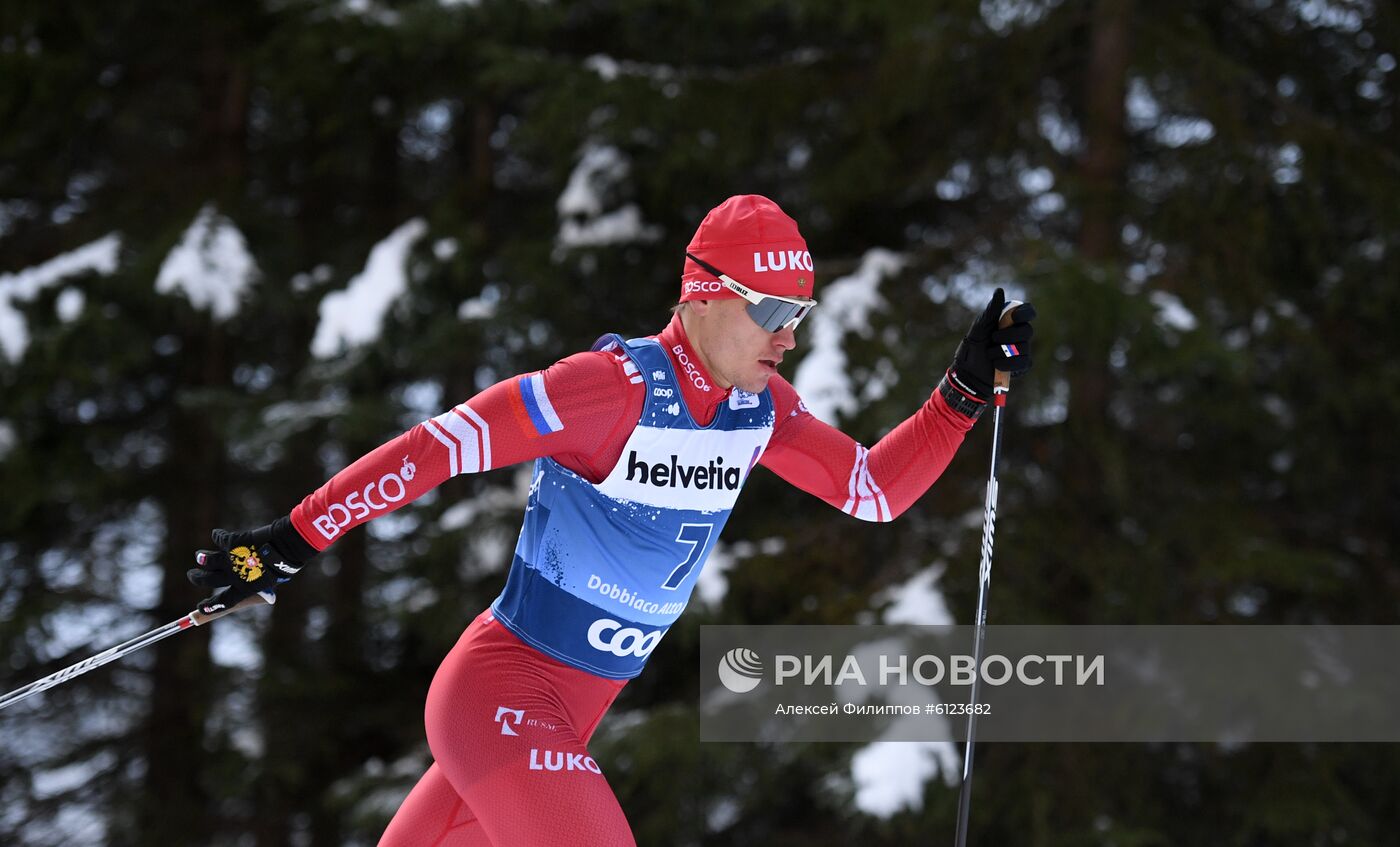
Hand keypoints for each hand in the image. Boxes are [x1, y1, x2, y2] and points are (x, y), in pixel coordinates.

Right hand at [188, 516, 314, 613]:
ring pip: (208, 560)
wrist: (285, 547)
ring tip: (200, 556)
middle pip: (208, 580)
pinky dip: (218, 535)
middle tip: (192, 575)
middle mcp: (234, 576)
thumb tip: (250, 586)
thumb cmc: (282, 564)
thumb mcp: (270, 581)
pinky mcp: (232, 543)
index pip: (222, 602)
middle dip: (197, 578)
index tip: (200, 607)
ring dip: (202, 558)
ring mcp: (231, 559)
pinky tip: (217, 534)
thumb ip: (257, 584)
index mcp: (244, 589)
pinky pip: (219, 538)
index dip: (209, 607)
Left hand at [947, 287, 1035, 401]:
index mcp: (1010, 322)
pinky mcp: (1021, 366)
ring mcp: (1021, 350)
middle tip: (994, 338)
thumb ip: (991, 311)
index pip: (1027, 311)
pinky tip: (995, 364)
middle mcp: (1018, 335)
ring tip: (989, 354)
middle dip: (1009, 335)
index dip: (1025, 313)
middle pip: (1028, 330)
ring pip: (1024, 347)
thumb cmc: (973, 347)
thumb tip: (999, 290)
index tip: (1015, 317)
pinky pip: (1022, 362)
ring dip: (1003, 351)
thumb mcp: (979, 327)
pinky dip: (1006, 363)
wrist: (967, 372)